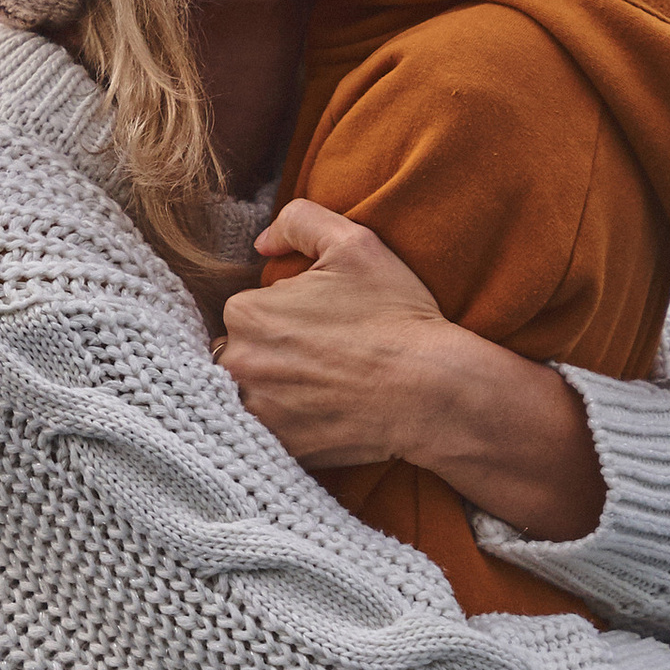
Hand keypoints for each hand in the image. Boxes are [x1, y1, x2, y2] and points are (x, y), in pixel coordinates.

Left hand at [217, 198, 444, 468]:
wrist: (432, 391)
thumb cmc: (395, 316)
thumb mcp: (354, 244)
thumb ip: (298, 221)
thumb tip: (262, 244)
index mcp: (247, 313)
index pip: (245, 313)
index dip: (278, 317)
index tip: (311, 326)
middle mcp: (238, 363)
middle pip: (238, 354)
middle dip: (268, 355)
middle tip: (316, 360)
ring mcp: (255, 411)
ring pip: (246, 395)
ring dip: (270, 391)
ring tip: (316, 390)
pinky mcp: (275, 448)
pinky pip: (263, 434)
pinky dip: (283, 425)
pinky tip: (318, 416)